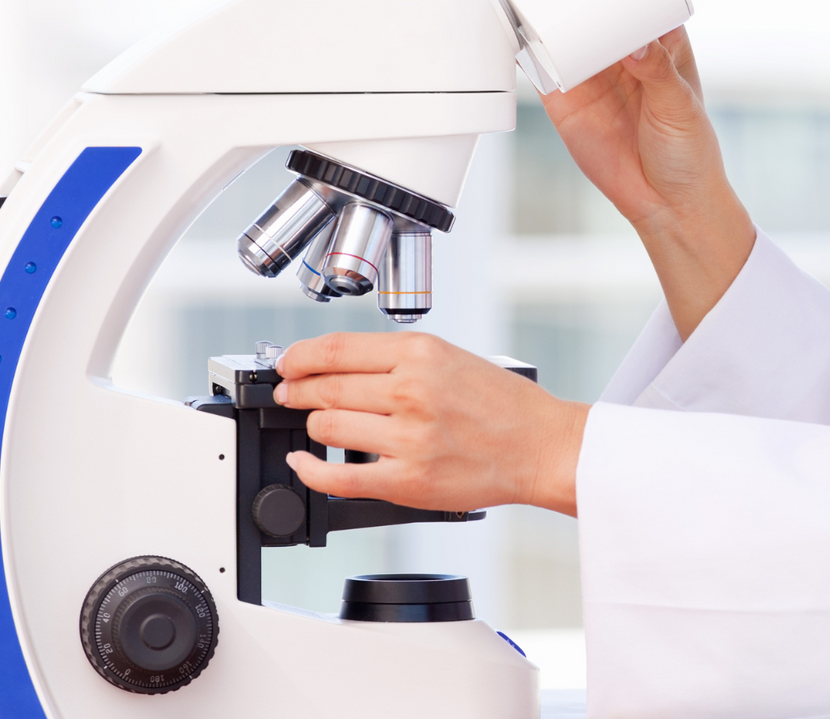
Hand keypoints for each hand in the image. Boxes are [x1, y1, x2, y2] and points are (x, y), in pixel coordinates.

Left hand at [274, 332, 588, 515]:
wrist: (542, 446)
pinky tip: (302, 461)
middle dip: (295, 391)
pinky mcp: (408, 480)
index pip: (336, 349)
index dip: (299, 357)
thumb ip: (396, 359)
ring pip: (327, 427)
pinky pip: (339, 476)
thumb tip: (334, 364)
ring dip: (312, 425)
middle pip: (326, 387)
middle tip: (287, 393)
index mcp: (421, 354)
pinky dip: (309, 468)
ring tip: (316, 424)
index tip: (287, 363)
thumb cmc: (503, 405)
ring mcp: (409, 438)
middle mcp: (412, 391)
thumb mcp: (451, 357)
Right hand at [539, 27, 755, 336]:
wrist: (665, 204)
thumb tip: (635, 43)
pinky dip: (528, 51)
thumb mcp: (680, 105)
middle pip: (594, 12)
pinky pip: (541, 69)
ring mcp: (591, 76)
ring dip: (549, 18)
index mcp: (659, 43)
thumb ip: (657, 71)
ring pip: (564, 35)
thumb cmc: (689, 152)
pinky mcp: (565, 101)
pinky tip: (520, 35)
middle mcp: (622, 54)